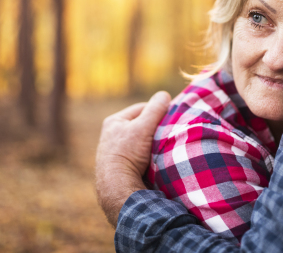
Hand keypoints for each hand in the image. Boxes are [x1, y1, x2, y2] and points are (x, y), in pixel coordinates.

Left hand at [95, 91, 170, 226]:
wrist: (116, 186)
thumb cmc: (128, 153)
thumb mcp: (143, 127)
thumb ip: (155, 110)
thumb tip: (164, 95)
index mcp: (114, 122)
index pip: (141, 109)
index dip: (157, 111)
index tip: (170, 117)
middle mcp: (111, 135)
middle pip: (140, 126)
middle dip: (154, 128)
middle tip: (168, 132)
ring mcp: (114, 152)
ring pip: (140, 142)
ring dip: (151, 144)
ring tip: (163, 147)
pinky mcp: (119, 167)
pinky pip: (137, 156)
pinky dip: (147, 156)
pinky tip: (155, 161)